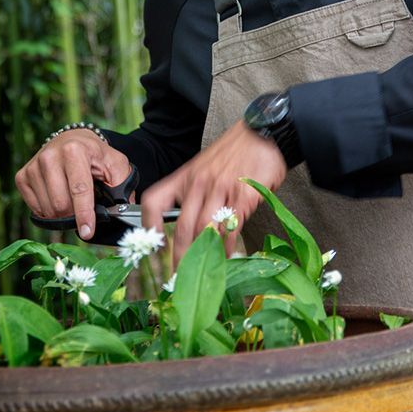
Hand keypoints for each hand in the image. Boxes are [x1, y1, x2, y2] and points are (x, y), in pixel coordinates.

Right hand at [15, 129, 131, 239]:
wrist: (72, 141)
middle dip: (74, 215)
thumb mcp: (115, 165)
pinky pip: (35, 208)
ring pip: (47, 209)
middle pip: (61, 204)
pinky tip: (57, 198)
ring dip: (62, 214)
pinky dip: (48, 211)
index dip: (84, 215)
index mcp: (74, 150)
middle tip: (84, 212)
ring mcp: (33, 166)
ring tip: (72, 202)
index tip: (87, 232)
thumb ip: (122, 187)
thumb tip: (124, 212)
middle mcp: (50, 156)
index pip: (79, 190)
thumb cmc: (95, 156)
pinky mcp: (22, 176)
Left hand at [142, 121, 286, 264]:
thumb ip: (194, 193)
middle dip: (180, 257)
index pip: (154, 200)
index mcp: (185, 176)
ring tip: (204, 273)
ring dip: (204, 255)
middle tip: (180, 279)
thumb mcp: (204, 167)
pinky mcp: (244, 194)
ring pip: (206, 229)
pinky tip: (226, 256)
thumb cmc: (233, 152)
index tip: (153, 247)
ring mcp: (222, 188)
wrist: (263, 132)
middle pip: (183, 227)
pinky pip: (231, 226)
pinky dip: (227, 246)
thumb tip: (186, 228)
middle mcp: (199, 182)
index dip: (149, 225)